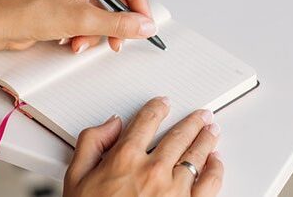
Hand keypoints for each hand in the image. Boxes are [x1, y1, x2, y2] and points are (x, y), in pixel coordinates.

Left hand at [0, 0, 157, 52]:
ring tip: (82, 41)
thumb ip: (118, 23)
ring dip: (98, 31)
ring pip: (106, 11)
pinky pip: (92, 18)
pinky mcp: (70, 3)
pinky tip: (73, 41)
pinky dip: (86, 33)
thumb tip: (144, 26)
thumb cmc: (27, 10)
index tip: (142, 23)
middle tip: (119, 39)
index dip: (139, 1)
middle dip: (116, 21)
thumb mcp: (81, 19)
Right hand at [64, 97, 223, 196]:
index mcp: (125, 159)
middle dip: (192, 122)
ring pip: (196, 155)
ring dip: (206, 140)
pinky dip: (215, 169)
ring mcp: (173, 190)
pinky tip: (216, 162)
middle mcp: (152, 170)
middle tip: (200, 116)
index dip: (157, 108)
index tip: (163, 104)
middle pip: (179, 136)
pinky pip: (209, 182)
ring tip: (211, 132)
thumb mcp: (77, 178)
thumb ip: (91, 144)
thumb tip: (110, 125)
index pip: (146, 122)